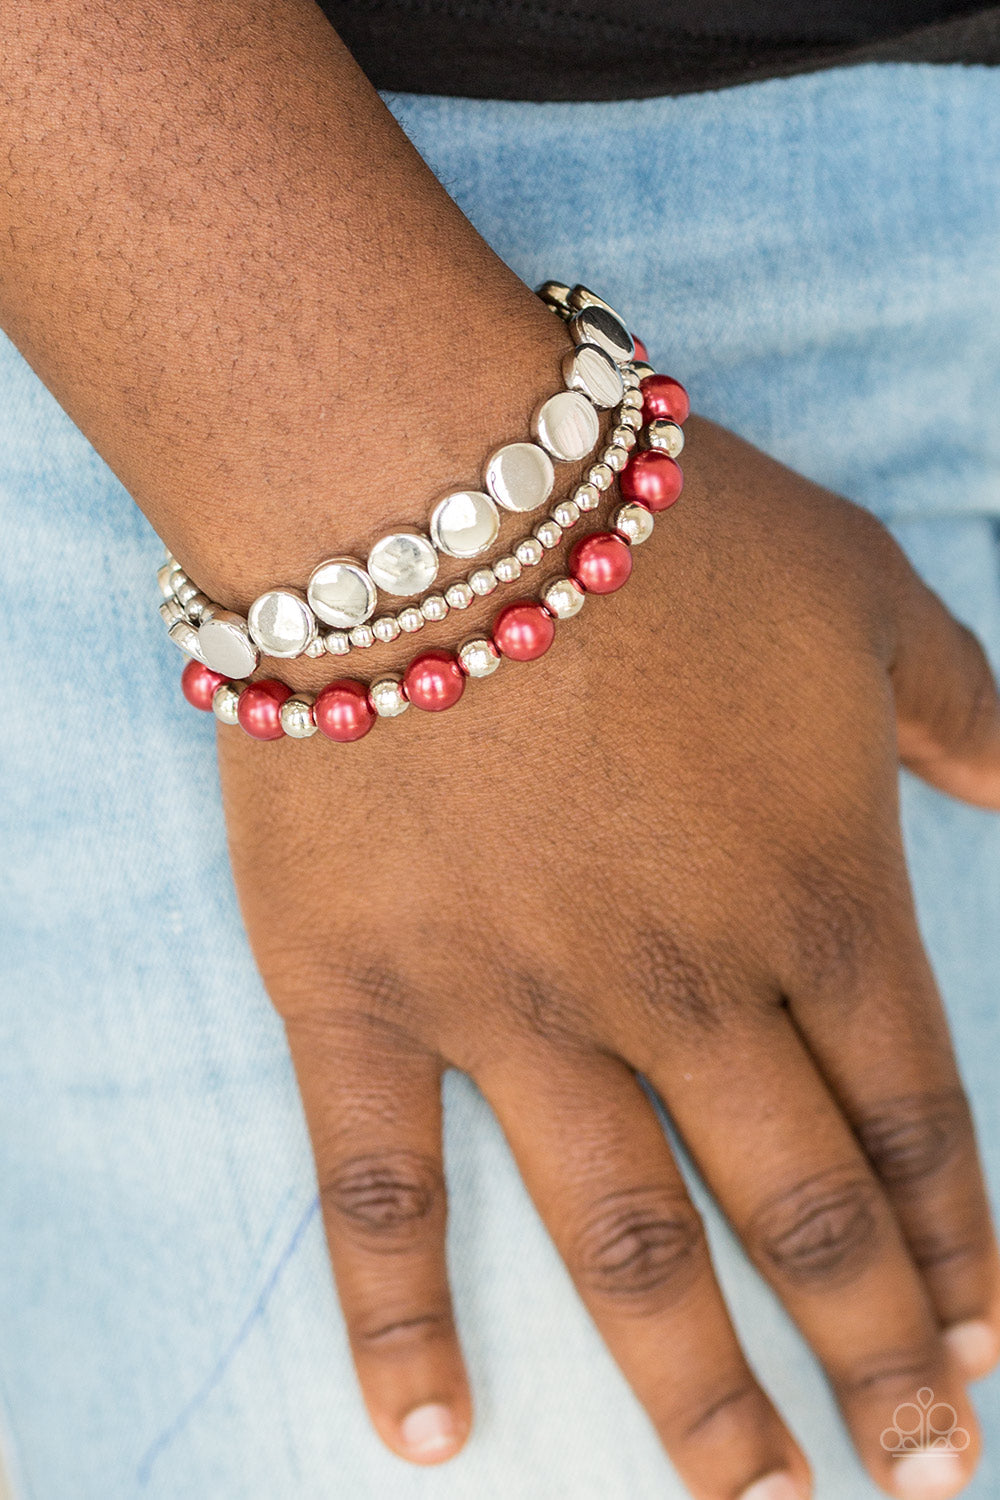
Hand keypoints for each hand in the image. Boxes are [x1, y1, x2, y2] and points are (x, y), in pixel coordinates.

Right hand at [217, 414, 999, 1499]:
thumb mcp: (868, 593)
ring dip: (700, 1390)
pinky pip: (380, 1188)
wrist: (430, 486)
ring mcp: (517, 1008)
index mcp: (817, 895)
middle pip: (804, 1210)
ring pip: (630, 1239)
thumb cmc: (662, 526)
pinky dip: (402, 1318)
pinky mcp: (361, 998)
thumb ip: (964, 716)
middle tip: (915, 1473)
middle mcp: (686, 986)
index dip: (967, 1246)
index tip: (992, 1349)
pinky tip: (427, 1431)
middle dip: (874, 1352)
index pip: (919, 1120)